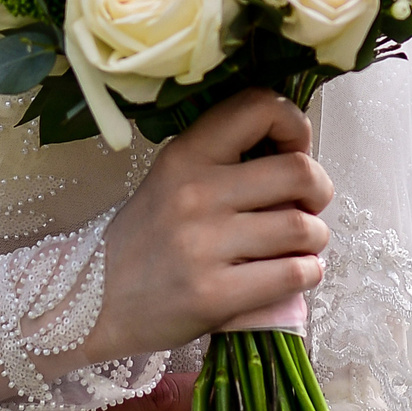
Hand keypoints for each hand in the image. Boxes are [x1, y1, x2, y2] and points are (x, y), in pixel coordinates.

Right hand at [87, 90, 332, 360]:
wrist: (93, 304)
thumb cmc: (147, 239)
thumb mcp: (173, 178)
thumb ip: (225, 160)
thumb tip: (299, 153)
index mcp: (186, 154)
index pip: (260, 106)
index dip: (294, 126)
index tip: (292, 152)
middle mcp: (195, 193)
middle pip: (299, 172)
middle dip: (318, 190)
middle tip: (307, 206)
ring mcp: (203, 245)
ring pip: (303, 228)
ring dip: (315, 239)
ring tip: (297, 247)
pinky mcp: (213, 295)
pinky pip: (294, 274)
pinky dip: (306, 273)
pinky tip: (291, 274)